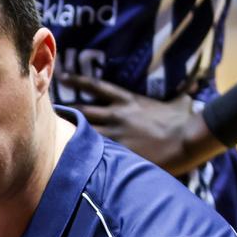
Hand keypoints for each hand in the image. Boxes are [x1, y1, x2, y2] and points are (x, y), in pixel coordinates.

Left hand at [63, 74, 224, 176]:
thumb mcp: (180, 103)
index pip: (97, 87)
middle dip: (64, 111)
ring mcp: (117, 134)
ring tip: (50, 136)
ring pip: (85, 132)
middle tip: (46, 110)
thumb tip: (190, 92)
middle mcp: (117, 115)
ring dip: (69, 135)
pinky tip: (68, 159)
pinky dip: (84, 155)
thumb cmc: (184, 120)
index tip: (63, 77)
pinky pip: (97, 153)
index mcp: (128, 100)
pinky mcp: (120, 152)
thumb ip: (179, 96)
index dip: (78, 81)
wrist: (187, 138)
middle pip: (83, 110)